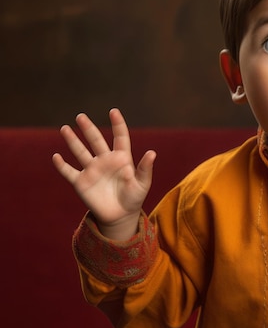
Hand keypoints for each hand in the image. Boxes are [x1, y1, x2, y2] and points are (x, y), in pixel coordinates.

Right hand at [52, 108, 155, 239]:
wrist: (120, 216)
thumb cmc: (134, 198)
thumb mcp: (142, 184)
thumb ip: (145, 169)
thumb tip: (152, 153)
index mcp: (122, 159)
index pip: (120, 137)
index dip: (118, 124)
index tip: (114, 111)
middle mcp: (105, 161)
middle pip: (96, 141)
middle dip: (88, 128)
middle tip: (81, 116)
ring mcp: (92, 170)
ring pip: (80, 152)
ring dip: (72, 141)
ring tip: (65, 128)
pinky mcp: (81, 183)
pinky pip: (69, 172)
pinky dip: (62, 165)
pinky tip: (56, 156)